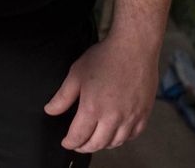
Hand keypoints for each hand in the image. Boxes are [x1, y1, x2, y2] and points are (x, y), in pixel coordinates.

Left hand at [43, 32, 158, 153]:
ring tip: (95, 140)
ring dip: (104, 144)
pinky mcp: (144, 113)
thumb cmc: (104, 58)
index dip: (70, 142)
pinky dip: (123, 139)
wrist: (133, 48)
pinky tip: (116, 133)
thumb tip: (50, 111)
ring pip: (116, 142)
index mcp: (93, 108)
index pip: (79, 136)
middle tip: (79, 144)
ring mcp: (131, 117)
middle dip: (85, 147)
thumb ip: (62, 97)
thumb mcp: (76, 74)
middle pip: (97, 143)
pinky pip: (133, 135)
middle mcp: (113, 117)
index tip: (66, 143)